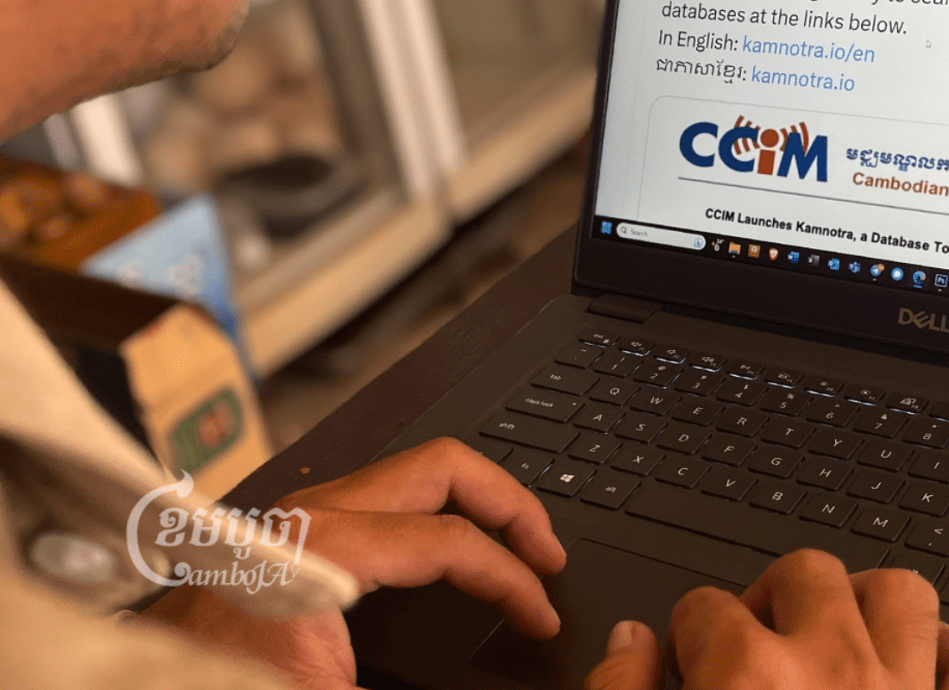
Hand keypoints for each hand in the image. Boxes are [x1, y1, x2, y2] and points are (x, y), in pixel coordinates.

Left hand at [143, 437, 565, 689]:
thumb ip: (418, 673)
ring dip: (478, 502)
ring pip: (421, 471)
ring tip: (516, 546)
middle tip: (548, 555)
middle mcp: (316, 512)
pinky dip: (443, 514)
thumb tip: (482, 676)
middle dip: (513, 505)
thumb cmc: (215, 683)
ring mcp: (306, 514)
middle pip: (446, 466)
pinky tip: (456, 553)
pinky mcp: (300, 530)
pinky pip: (395, 496)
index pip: (453, 539)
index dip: (514, 580)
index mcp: (327, 545)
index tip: (541, 619)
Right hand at [585, 549, 948, 689]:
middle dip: (777, 601)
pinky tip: (924, 672)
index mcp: (748, 679)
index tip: (692, 662)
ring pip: (900, 595)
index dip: (692, 636)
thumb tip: (629, 643)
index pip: (704, 609)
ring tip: (841, 640)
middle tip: (764, 646)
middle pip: (804, 573)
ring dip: (869, 610)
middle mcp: (832, 673)